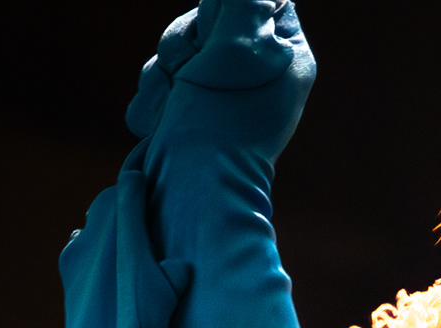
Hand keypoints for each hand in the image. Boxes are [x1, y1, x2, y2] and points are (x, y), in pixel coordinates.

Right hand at [127, 1, 313, 157]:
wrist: (190, 196)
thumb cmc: (216, 128)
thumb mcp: (236, 47)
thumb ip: (244, 2)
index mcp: (285, 57)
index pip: (261, 1)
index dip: (222, 13)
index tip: (212, 40)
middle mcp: (259, 73)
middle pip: (210, 20)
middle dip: (183, 45)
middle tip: (183, 76)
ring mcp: (224, 94)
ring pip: (181, 49)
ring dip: (163, 74)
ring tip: (166, 107)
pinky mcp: (194, 112)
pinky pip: (165, 80)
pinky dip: (155, 97)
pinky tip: (154, 120)